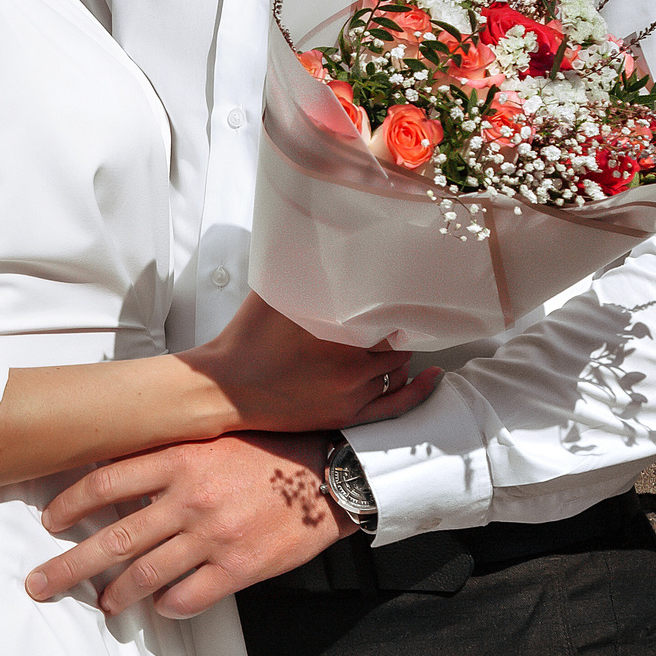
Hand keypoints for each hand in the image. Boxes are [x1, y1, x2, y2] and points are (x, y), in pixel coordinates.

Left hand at [23, 431, 351, 618]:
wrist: (332, 474)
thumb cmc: (270, 452)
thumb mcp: (212, 436)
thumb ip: (167, 455)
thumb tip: (117, 472)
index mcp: (179, 458)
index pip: (104, 484)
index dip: (69, 505)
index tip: (49, 522)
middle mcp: (189, 498)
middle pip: (113, 539)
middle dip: (69, 566)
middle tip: (41, 583)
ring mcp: (214, 536)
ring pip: (146, 576)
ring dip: (116, 595)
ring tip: (103, 605)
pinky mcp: (240, 567)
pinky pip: (188, 598)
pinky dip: (167, 606)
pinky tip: (160, 607)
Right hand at [179, 290, 441, 433]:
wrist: (224, 388)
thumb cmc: (244, 339)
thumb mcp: (272, 294)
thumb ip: (300, 272)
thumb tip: (315, 240)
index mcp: (336, 334)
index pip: (387, 316)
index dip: (398, 302)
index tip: (405, 289)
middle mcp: (351, 366)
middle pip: (396, 342)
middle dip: (401, 328)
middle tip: (406, 310)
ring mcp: (351, 394)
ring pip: (396, 370)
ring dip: (403, 353)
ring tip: (404, 334)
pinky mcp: (345, 415)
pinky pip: (394, 405)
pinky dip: (417, 390)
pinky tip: (431, 377)